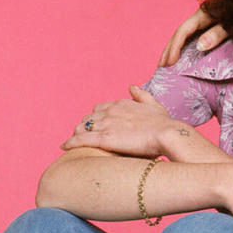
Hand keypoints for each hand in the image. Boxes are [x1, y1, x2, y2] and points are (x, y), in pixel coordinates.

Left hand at [62, 86, 176, 157]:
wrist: (169, 134)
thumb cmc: (166, 124)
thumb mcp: (154, 105)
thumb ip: (142, 95)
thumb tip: (131, 86)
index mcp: (121, 104)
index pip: (100, 108)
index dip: (96, 117)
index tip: (96, 125)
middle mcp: (111, 111)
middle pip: (89, 118)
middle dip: (85, 126)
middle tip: (82, 136)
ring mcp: (106, 124)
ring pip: (82, 127)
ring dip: (76, 134)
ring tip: (72, 143)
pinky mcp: (104, 138)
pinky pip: (81, 139)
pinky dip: (70, 142)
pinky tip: (64, 147)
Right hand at [159, 8, 228, 66]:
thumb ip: (218, 33)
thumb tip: (199, 46)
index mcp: (204, 14)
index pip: (183, 31)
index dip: (175, 47)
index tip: (169, 62)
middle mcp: (201, 17)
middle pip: (179, 34)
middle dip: (169, 50)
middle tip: (160, 67)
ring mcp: (204, 22)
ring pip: (184, 36)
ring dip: (174, 49)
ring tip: (166, 64)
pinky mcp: (210, 27)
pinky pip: (192, 38)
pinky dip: (184, 48)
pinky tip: (181, 58)